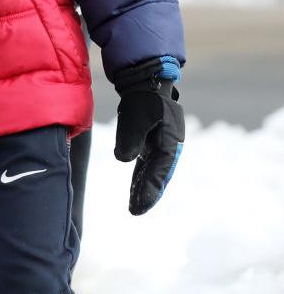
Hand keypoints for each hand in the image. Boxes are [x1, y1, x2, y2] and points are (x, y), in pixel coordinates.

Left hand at [113, 56, 184, 214]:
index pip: (158, 171)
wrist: (147, 82)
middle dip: (148, 193)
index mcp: (169, 141)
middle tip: (136, 211)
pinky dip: (142, 175)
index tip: (139, 207)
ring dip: (144, 186)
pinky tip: (136, 187)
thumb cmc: (143, 99)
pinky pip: (148, 163)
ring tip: (135, 206)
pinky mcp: (152, 141)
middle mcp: (168, 145)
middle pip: (158, 174)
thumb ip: (130, 139)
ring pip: (152, 170)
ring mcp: (161, 144)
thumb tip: (124, 160)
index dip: (149, 189)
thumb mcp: (135, 117)